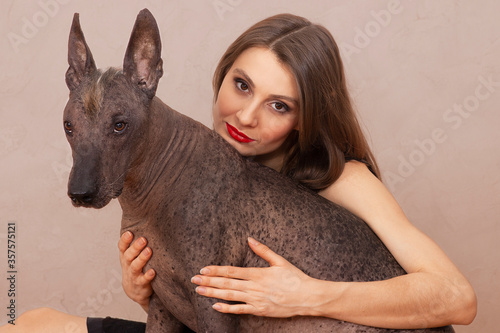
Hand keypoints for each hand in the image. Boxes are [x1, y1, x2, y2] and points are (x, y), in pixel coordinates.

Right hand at [118, 231, 154, 311]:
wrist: (135, 290)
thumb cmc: (135, 267)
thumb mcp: (132, 256)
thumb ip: (136, 243)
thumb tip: (146, 222)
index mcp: (125, 256)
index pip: (122, 246)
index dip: (125, 240)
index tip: (130, 232)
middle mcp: (128, 264)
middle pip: (129, 255)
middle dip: (135, 247)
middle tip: (143, 239)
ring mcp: (133, 275)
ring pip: (135, 266)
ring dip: (142, 259)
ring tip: (149, 251)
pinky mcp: (140, 284)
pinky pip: (143, 280)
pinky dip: (148, 276)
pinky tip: (153, 271)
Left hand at [191, 237, 313, 317]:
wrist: (308, 297)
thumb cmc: (295, 278)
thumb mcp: (280, 261)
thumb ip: (263, 250)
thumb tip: (249, 239)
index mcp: (258, 273)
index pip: (232, 271)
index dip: (216, 270)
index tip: (203, 268)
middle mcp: (254, 287)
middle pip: (227, 283)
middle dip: (209, 281)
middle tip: (193, 279)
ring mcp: (256, 300)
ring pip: (230, 296)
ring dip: (213, 293)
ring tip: (199, 290)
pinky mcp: (259, 310)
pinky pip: (240, 310)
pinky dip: (226, 308)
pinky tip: (215, 306)